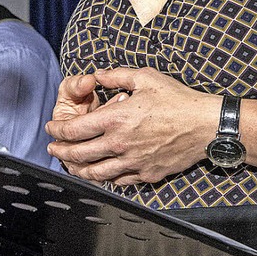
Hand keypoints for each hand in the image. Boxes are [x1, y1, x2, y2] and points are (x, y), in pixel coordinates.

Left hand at [46, 67, 216, 184]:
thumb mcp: (144, 77)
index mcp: (116, 119)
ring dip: (78, 169)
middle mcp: (121, 143)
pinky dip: (105, 178)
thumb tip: (98, 75)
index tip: (51, 129)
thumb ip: (116, 75)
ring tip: (70, 164)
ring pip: (97, 173)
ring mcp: (133, 162)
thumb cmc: (177, 99)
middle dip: (61, 151)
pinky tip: (100, 173)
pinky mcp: (147, 174)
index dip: (58, 130)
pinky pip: (119, 180)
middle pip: (80, 154)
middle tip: (52, 148)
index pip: (76, 129)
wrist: (205, 125)